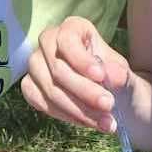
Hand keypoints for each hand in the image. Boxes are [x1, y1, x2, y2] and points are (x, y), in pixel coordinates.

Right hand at [22, 17, 131, 132]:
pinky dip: (66, 116)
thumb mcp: (122, 73)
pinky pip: (41, 103)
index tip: (101, 76)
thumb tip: (112, 76)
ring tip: (105, 122)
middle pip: (58, 69)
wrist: (110, 97)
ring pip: (50, 89)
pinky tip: (87, 123)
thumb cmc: (113, 77)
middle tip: (109, 106)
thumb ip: (118, 73)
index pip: (67, 39)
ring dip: (78, 110)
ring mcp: (36, 66)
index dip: (81, 59)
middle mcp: (48, 43)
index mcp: (72, 28)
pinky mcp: (30, 87)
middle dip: (84, 91)